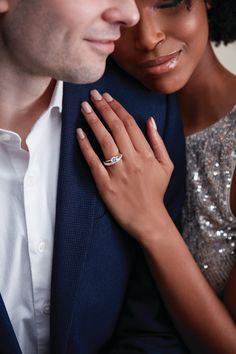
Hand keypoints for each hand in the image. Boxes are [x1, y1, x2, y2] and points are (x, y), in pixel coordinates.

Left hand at [77, 90, 172, 241]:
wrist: (149, 219)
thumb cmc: (157, 192)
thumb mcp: (166, 166)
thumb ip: (158, 142)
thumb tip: (150, 121)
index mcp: (146, 154)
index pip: (130, 125)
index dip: (117, 108)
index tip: (108, 97)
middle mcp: (132, 160)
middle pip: (115, 128)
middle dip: (103, 108)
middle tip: (93, 95)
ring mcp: (118, 172)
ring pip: (104, 140)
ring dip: (93, 121)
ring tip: (84, 107)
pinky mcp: (105, 184)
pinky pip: (93, 162)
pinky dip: (85, 146)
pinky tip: (79, 133)